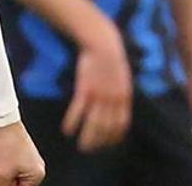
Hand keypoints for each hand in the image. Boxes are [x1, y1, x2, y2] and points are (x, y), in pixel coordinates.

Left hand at [0, 121, 44, 185]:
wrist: (2, 118)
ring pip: (13, 175)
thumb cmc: (4, 144)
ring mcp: (30, 159)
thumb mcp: (1, 173)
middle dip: (5, 180)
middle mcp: (37, 167)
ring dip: (3, 173)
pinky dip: (3, 165)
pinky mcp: (22, 151)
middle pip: (18, 184)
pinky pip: (12, 166)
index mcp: (37, 175)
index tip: (0, 176)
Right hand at [61, 24, 131, 151]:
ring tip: (81, 146)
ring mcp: (99, 94)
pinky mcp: (85, 88)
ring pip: (94, 123)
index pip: (121, 125)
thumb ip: (120, 95)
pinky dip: (72, 121)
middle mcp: (113, 99)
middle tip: (90, 149)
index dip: (114, 137)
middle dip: (100, 142)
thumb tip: (118, 108)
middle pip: (107, 128)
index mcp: (124, 97)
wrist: (102, 42)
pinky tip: (67, 130)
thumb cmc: (110, 60)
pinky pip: (78, 110)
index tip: (107, 144)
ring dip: (88, 138)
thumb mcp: (122, 79)